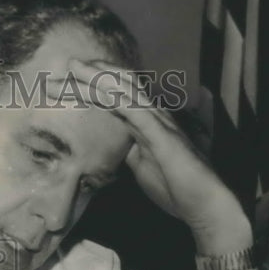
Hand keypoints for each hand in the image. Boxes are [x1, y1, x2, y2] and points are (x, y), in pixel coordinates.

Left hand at [68, 59, 252, 252]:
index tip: (65, 82)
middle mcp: (153, 116)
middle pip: (118, 87)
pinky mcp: (164, 137)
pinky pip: (139, 111)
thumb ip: (128, 151)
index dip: (92, 87)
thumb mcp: (141, 167)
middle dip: (90, 75)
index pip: (116, 98)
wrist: (203, 205)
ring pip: (126, 91)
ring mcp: (160, 123)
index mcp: (145, 124)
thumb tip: (111, 146)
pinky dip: (119, 98)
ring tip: (76, 67)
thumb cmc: (175, 188)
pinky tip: (102, 88)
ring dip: (99, 78)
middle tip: (66, 64)